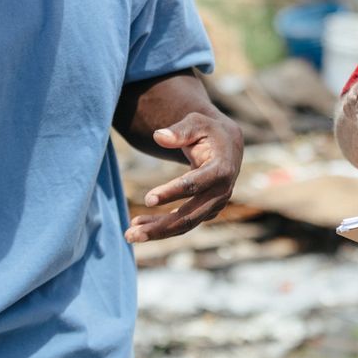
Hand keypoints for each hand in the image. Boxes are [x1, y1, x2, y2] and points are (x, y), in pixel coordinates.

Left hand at [124, 111, 243, 242]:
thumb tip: (159, 136)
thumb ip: (179, 130)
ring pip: (186, 225)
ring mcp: (216, 205)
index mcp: (221, 169)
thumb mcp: (197, 123)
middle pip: (190, 216)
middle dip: (160, 226)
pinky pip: (184, 223)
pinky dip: (163, 226)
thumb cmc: (209, 132)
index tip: (147, 199)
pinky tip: (140, 223)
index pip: (195, 184)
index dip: (172, 192)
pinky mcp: (208, 212)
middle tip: (130, 232)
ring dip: (158, 231)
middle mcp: (221, 192)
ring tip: (129, 234)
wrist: (228, 146)